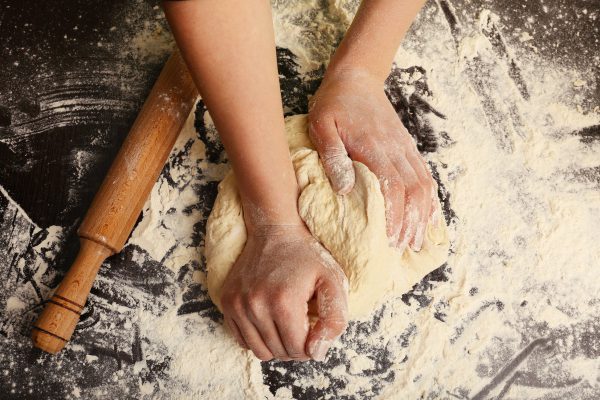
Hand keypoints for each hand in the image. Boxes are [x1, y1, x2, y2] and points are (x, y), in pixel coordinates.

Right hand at [220, 224, 348, 361]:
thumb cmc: (307, 257)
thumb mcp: (334, 282)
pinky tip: (269, 320)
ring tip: (287, 325)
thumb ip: (335, 320)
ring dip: (276, 345)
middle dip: (295, 346)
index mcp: (284, 302)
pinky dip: (258, 338)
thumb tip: (317, 353)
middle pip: (279, 352)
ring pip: (259, 351)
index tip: (315, 328)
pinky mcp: (227, 302)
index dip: (312, 346)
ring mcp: (238, 304)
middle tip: (303, 326)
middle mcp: (256, 305)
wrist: (274, 231)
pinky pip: (242, 340)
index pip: (299, 349)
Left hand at [308, 68, 436, 250]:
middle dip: (412, 223)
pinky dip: (429, 198)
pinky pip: (425, 174)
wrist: (356, 78)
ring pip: (424, 185)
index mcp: (374, 148)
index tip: (390, 241)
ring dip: (423, 214)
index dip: (394, 217)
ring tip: (417, 240)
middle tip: (404, 248)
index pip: (393, 188)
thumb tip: (344, 189)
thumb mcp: (322, 126)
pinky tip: (427, 215)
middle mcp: (396, 150)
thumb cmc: (334, 104)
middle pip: (414, 191)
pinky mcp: (408, 147)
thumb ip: (333, 156)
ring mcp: (405, 148)